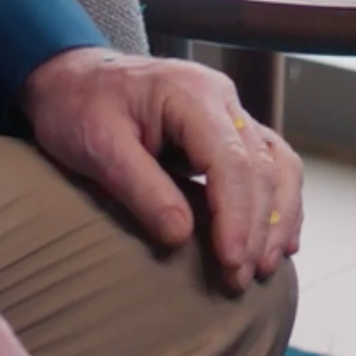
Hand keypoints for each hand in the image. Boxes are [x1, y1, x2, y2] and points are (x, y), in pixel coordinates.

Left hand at [19, 47, 302, 292]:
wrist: (73, 77)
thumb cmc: (80, 107)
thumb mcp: (98, 147)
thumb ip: (142, 189)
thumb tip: (181, 236)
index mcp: (192, 94)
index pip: (231, 160)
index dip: (237, 215)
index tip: (231, 262)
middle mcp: (222, 99)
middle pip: (262, 166)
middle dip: (258, 226)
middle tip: (242, 278)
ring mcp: (230, 112)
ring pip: (277, 164)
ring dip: (278, 217)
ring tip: (266, 265)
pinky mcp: (228, 130)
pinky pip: (269, 164)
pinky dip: (278, 202)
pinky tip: (281, 237)